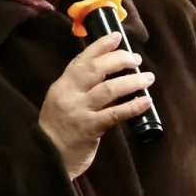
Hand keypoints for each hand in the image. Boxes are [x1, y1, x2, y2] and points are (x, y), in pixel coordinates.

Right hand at [38, 32, 155, 180]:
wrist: (48, 158)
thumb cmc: (59, 129)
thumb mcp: (63, 102)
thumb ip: (80, 89)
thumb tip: (111, 75)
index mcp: (62, 85)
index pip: (81, 59)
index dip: (100, 46)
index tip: (116, 37)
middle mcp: (69, 94)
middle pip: (96, 69)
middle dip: (119, 60)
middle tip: (136, 59)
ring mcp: (79, 111)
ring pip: (109, 89)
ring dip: (132, 81)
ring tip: (148, 78)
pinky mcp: (90, 128)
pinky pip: (115, 114)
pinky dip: (133, 106)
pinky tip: (146, 101)